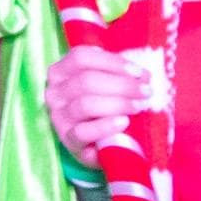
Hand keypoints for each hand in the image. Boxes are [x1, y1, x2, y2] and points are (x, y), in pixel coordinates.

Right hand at [43, 45, 154, 169]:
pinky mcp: (67, 141)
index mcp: (60, 71)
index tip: (139, 73)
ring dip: (118, 104)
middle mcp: (54, 92)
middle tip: (146, 92)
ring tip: (139, 106)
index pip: (81, 57)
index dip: (113, 62)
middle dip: (122, 85)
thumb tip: (143, 77)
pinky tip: (123, 122)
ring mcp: (58, 117)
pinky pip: (83, 132)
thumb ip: (118, 75)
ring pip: (85, 104)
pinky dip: (105, 126)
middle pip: (86, 80)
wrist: (97, 143)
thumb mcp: (105, 84)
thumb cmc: (102, 106)